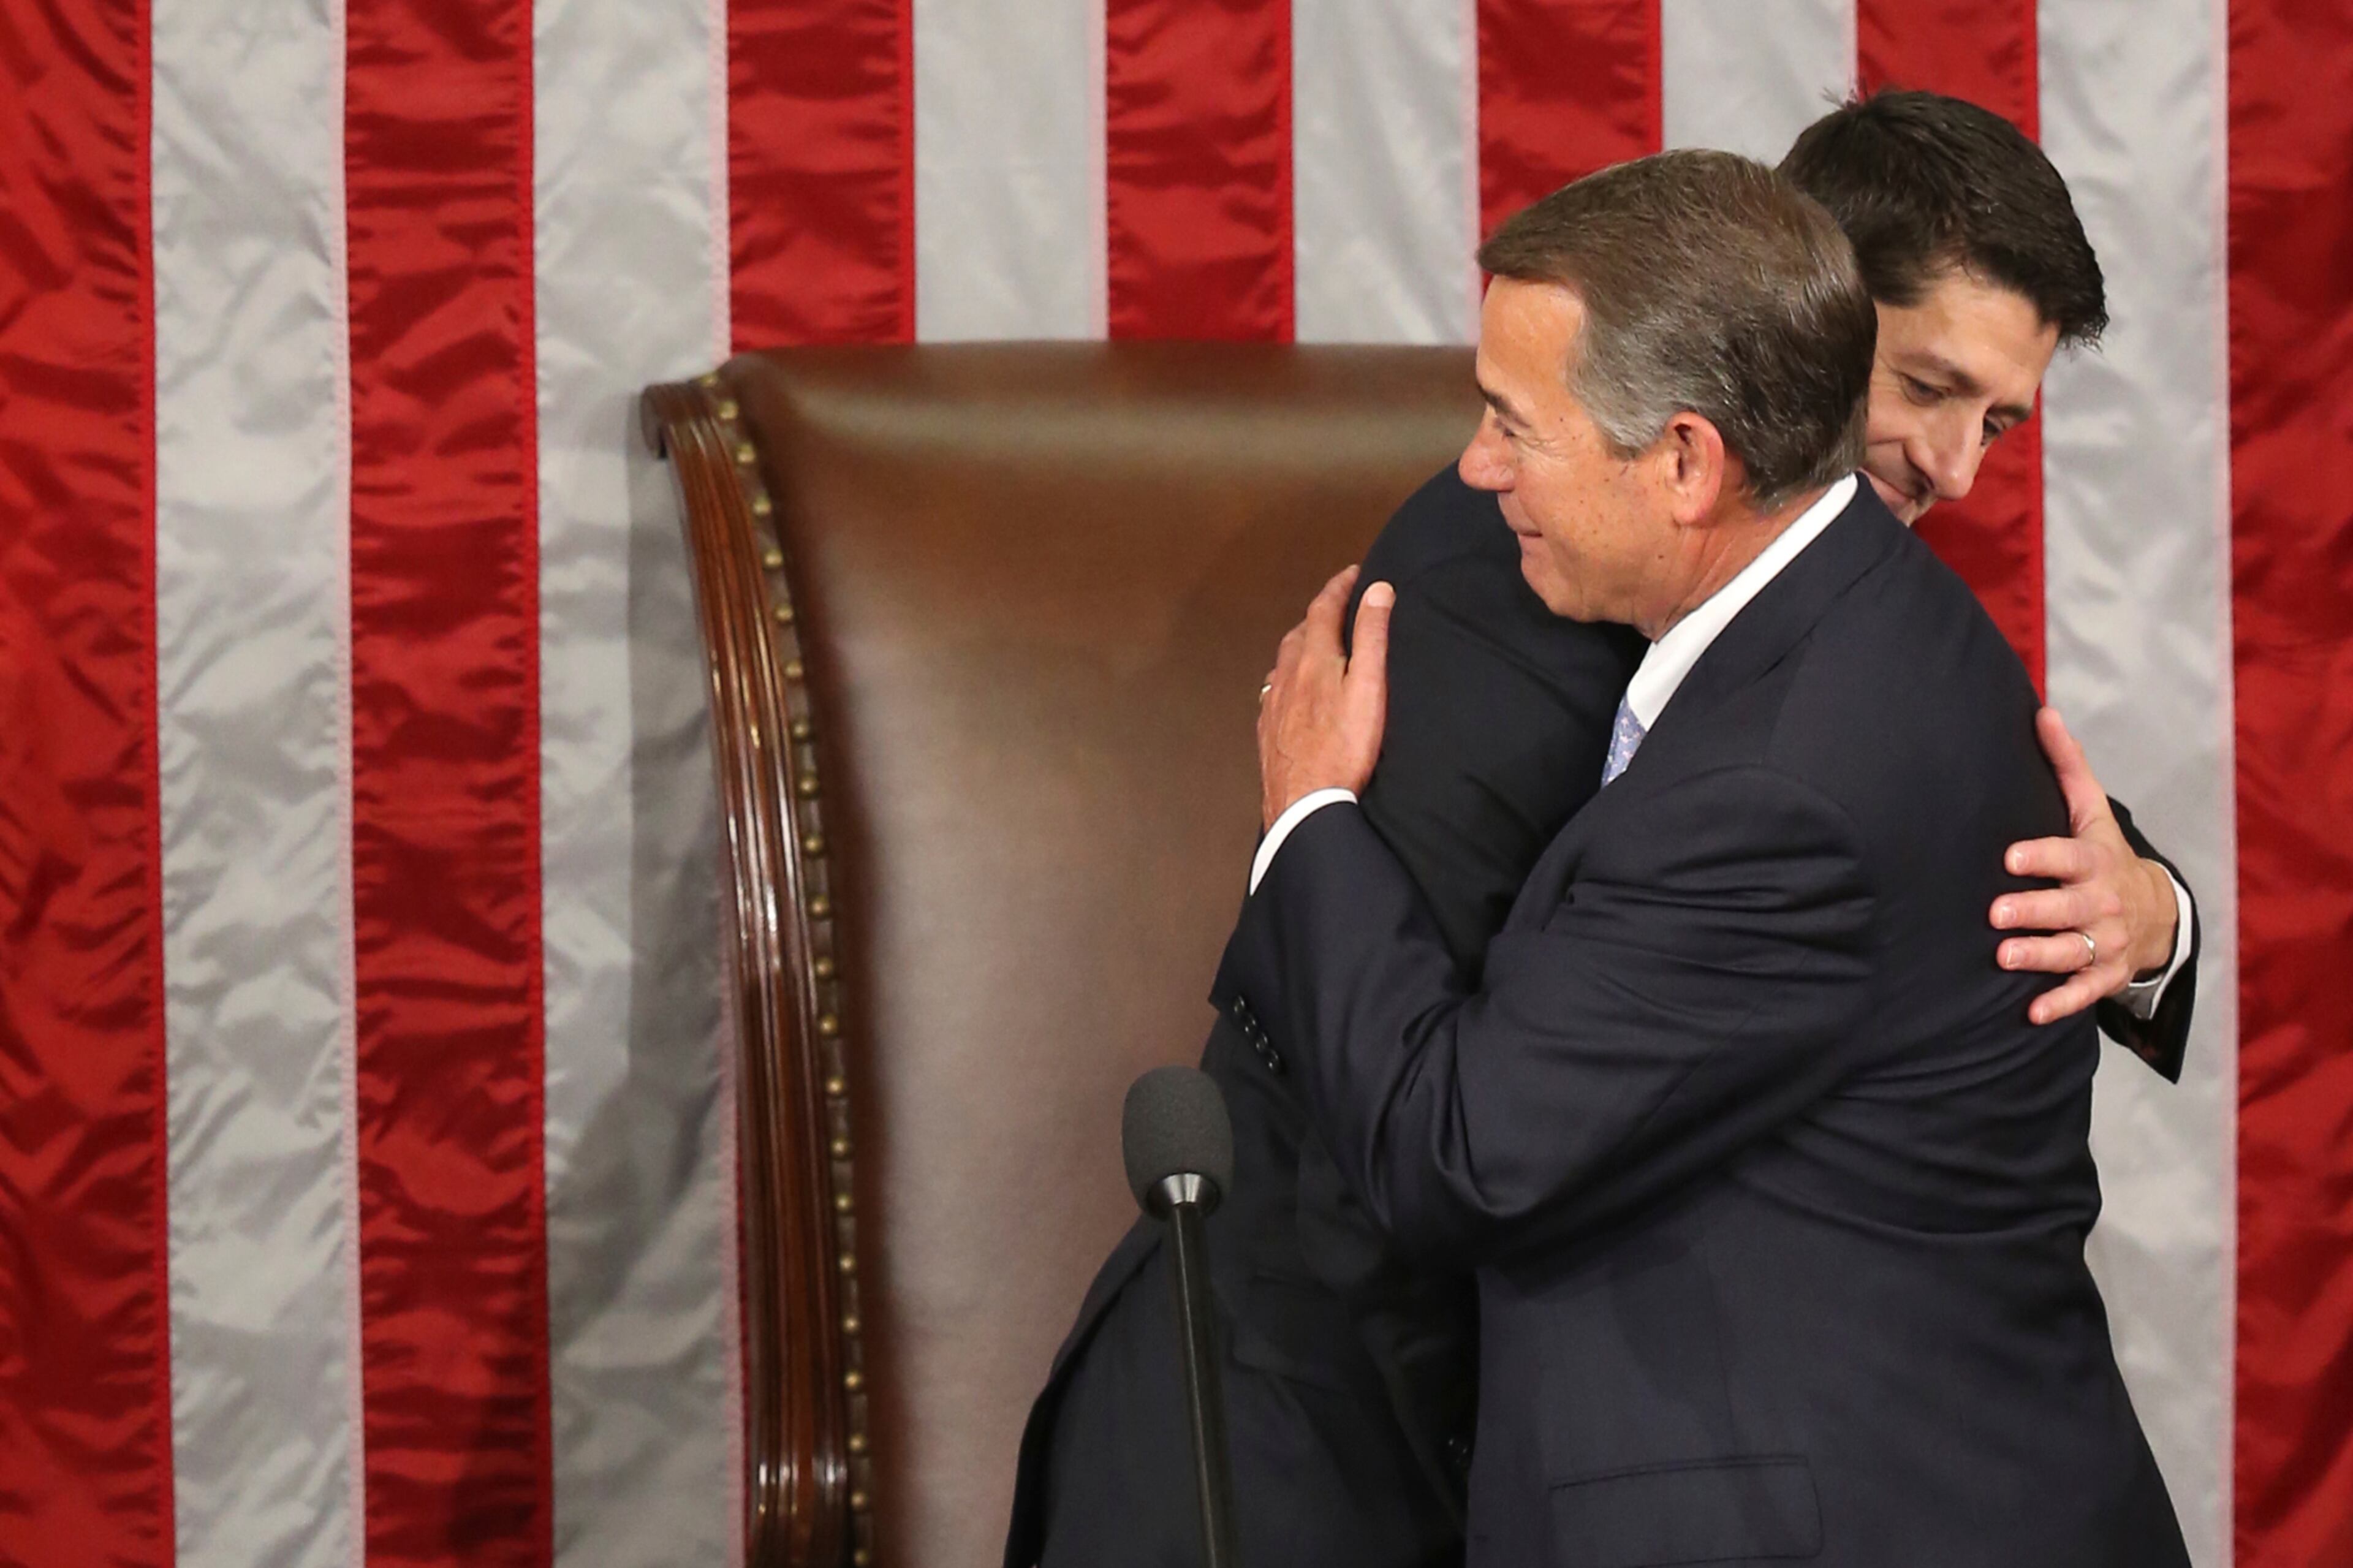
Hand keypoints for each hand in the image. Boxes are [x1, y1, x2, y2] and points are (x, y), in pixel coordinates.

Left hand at [1257, 567, 1393, 828]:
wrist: (1304, 805)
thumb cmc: (1345, 748)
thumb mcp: (1368, 688)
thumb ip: (1371, 637)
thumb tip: (1377, 590)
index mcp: (1312, 659)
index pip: (1323, 609)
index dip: (1339, 587)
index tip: (1354, 573)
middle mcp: (1285, 675)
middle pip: (1299, 633)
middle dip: (1319, 615)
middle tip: (1339, 608)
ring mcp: (1271, 704)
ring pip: (1283, 662)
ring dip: (1301, 645)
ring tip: (1319, 645)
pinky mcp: (1267, 731)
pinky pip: (1274, 691)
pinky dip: (1288, 677)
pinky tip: (1294, 691)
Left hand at [1992, 708, 2180, 1024]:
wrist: (2155, 909)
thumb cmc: (2104, 855)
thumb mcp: (2091, 811)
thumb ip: (2066, 765)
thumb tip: (2042, 712)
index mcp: (2094, 862)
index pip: (2068, 857)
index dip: (2042, 857)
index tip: (2011, 857)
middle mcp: (2101, 903)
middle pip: (2068, 908)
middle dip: (2035, 910)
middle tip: (1998, 913)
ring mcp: (2106, 941)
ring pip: (2072, 950)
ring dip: (2040, 956)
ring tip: (2005, 957)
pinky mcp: (2106, 974)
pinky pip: (2084, 992)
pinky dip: (2061, 1003)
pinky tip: (2032, 1012)